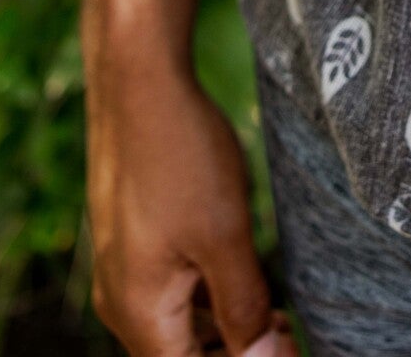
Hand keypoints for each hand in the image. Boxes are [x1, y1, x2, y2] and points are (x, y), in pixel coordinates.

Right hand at [86, 53, 295, 356]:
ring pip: (176, 324)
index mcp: (138, 313)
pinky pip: (169, 289)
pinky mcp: (131, 239)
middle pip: (180, 354)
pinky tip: (243, 278)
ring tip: (277, 314)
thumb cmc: (180, 154)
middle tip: (291, 335)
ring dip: (224, 328)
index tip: (291, 348)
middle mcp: (120, 300)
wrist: (137, 80)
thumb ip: (242, 308)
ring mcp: (122, 268)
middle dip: (235, 354)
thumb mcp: (225, 235)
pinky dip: (207, 297)